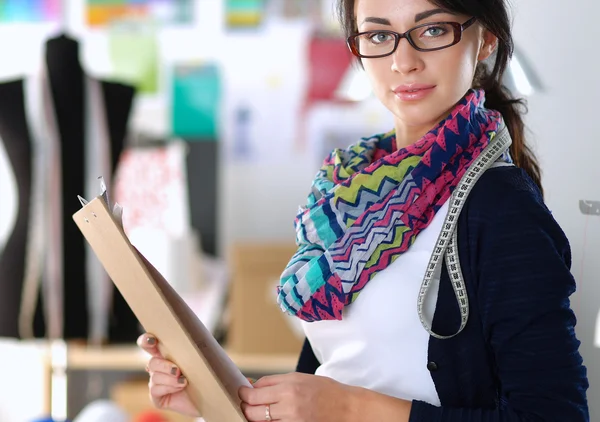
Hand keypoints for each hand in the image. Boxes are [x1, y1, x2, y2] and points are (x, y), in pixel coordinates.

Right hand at [137, 333, 199, 416]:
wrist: (211, 397)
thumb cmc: (207, 375)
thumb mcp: (201, 359)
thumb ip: (193, 348)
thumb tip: (194, 336)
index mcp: (168, 354)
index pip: (150, 344)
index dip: (147, 340)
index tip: (153, 341)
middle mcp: (160, 367)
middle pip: (152, 362)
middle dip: (164, 365)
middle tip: (178, 370)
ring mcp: (156, 382)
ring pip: (155, 376)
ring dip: (170, 379)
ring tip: (184, 382)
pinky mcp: (156, 397)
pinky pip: (155, 389)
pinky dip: (169, 387)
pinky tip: (180, 387)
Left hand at [238, 372, 356, 421]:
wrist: (347, 409)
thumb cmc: (325, 390)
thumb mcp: (299, 378)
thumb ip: (274, 381)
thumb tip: (252, 385)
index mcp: (289, 388)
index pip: (255, 393)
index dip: (244, 392)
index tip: (241, 391)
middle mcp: (289, 406)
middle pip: (253, 411)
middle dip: (246, 406)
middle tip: (246, 403)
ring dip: (255, 417)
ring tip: (257, 411)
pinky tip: (270, 418)